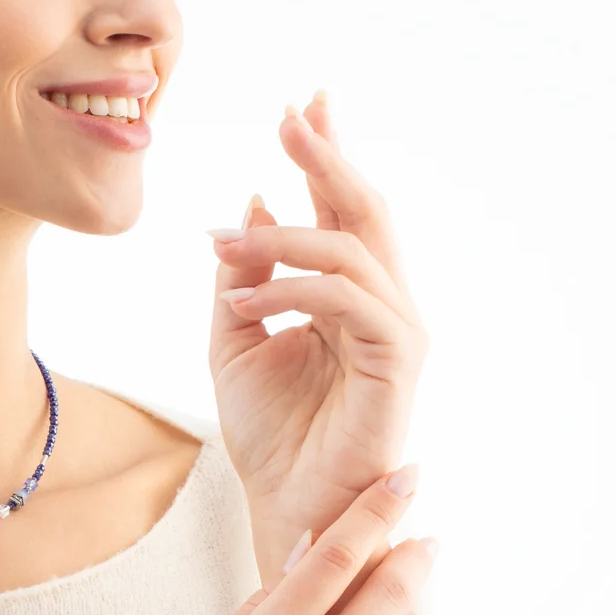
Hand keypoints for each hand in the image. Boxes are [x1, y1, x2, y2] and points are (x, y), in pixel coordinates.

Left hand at [206, 91, 429, 587]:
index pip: (341, 213)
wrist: (288, 507)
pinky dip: (289, 290)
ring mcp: (396, 329)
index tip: (300, 108)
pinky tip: (240, 302)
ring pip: (350, 249)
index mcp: (346, 298)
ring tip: (219, 244)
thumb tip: (250, 207)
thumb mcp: (235, 343)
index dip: (325, 156)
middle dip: (327, 157)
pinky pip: (345, 299)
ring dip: (283, 236)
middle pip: (363, 211)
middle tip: (292, 112)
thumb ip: (242, 278)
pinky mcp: (396, 358)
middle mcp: (380, 305)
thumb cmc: (270, 438)